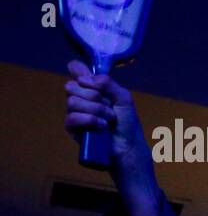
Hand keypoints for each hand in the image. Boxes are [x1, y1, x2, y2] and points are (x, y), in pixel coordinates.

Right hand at [64, 60, 151, 178]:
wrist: (128, 145)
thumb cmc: (127, 122)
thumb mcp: (123, 98)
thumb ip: (109, 83)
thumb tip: (88, 78)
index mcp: (92, 87)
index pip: (75, 69)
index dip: (79, 71)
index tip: (89, 79)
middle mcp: (80, 97)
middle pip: (71, 85)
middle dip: (93, 95)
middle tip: (108, 105)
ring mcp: (74, 112)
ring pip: (72, 102)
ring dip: (96, 110)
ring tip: (109, 119)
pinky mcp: (72, 128)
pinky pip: (72, 118)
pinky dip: (90, 120)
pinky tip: (102, 126)